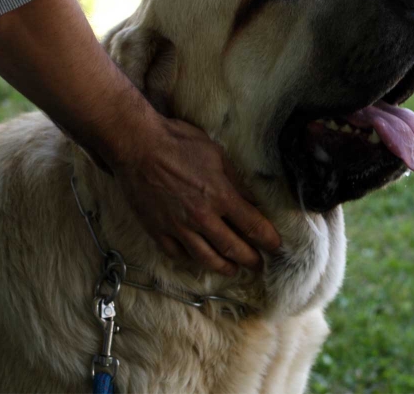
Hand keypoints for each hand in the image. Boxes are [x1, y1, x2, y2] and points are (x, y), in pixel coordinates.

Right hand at [114, 117, 280, 275]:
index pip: (252, 226)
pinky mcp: (157, 230)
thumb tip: (252, 200)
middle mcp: (201, 217)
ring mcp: (178, 227)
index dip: (268, 239)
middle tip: (259, 265)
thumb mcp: (216, 154)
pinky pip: (177, 254)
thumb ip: (236, 180)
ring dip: (224, 267)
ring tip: (233, 270)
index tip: (276, 245)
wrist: (137, 146)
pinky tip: (198, 260)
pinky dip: (190, 260)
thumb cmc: (178, 143)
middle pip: (233, 248)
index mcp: (220, 195)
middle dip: (251, 259)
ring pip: (206, 258)